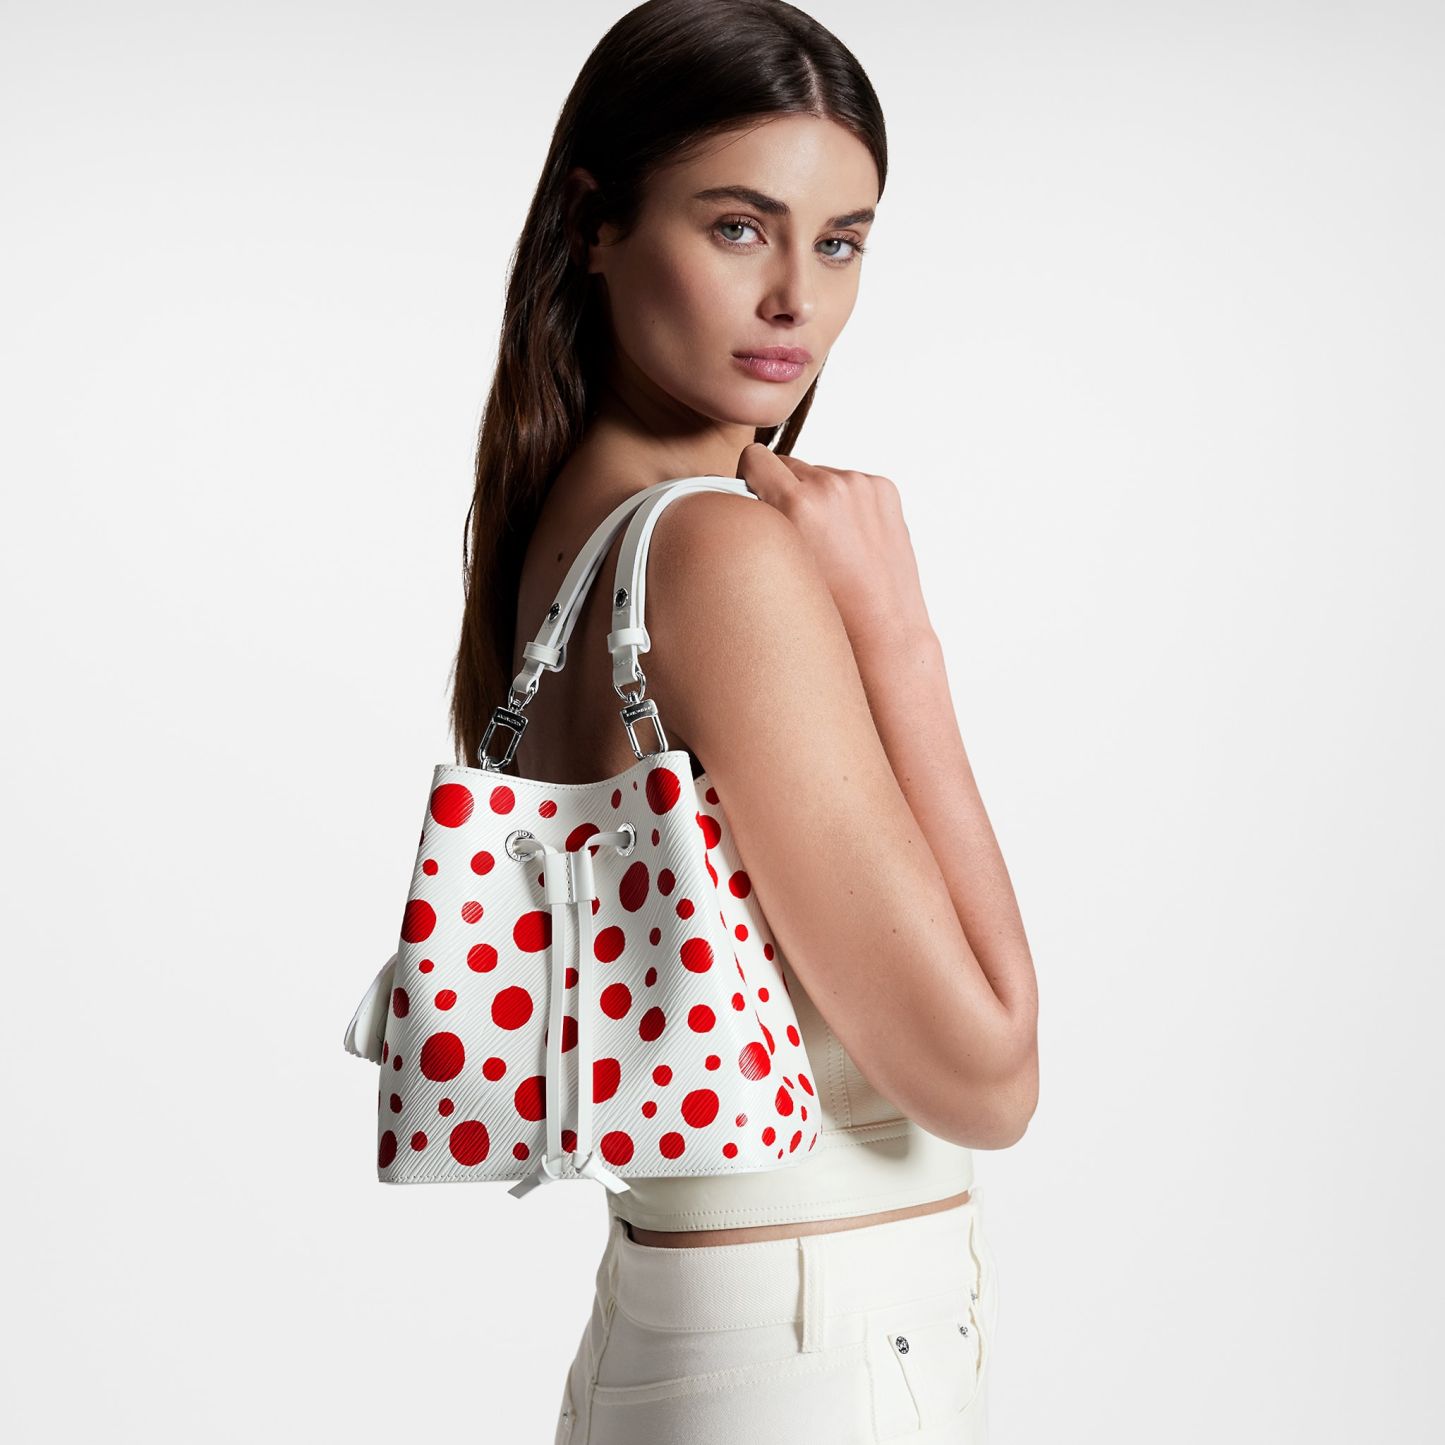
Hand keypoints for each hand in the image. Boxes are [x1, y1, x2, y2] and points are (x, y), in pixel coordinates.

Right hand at [735, 443, 934, 648]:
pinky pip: (849, 482)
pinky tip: (850, 539)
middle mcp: (831, 487)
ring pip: (820, 475)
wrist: (883, 628)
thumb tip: (745, 495)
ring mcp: (861, 486)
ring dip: (817, 497)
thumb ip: (759, 523)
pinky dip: (845, 503)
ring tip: (828, 543)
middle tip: (797, 534)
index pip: (755, 457)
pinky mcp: (883, 489)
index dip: (751, 479)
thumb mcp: (778, 566)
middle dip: (785, 491)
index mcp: (798, 504)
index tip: (758, 502)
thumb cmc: (829, 612)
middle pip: (788, 464)